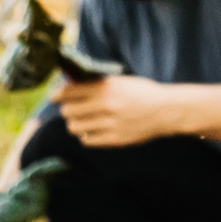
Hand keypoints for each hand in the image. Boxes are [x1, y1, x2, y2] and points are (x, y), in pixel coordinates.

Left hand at [50, 69, 189, 148]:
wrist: (166, 110)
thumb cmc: (143, 93)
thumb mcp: (121, 81)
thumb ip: (98, 83)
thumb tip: (72, 85)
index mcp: (105, 88)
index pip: (69, 92)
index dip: (58, 95)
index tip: (54, 97)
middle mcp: (105, 105)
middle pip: (68, 111)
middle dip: (67, 110)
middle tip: (71, 110)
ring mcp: (109, 124)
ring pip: (75, 127)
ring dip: (76, 124)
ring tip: (82, 121)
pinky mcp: (114, 139)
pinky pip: (87, 140)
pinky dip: (87, 136)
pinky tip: (93, 131)